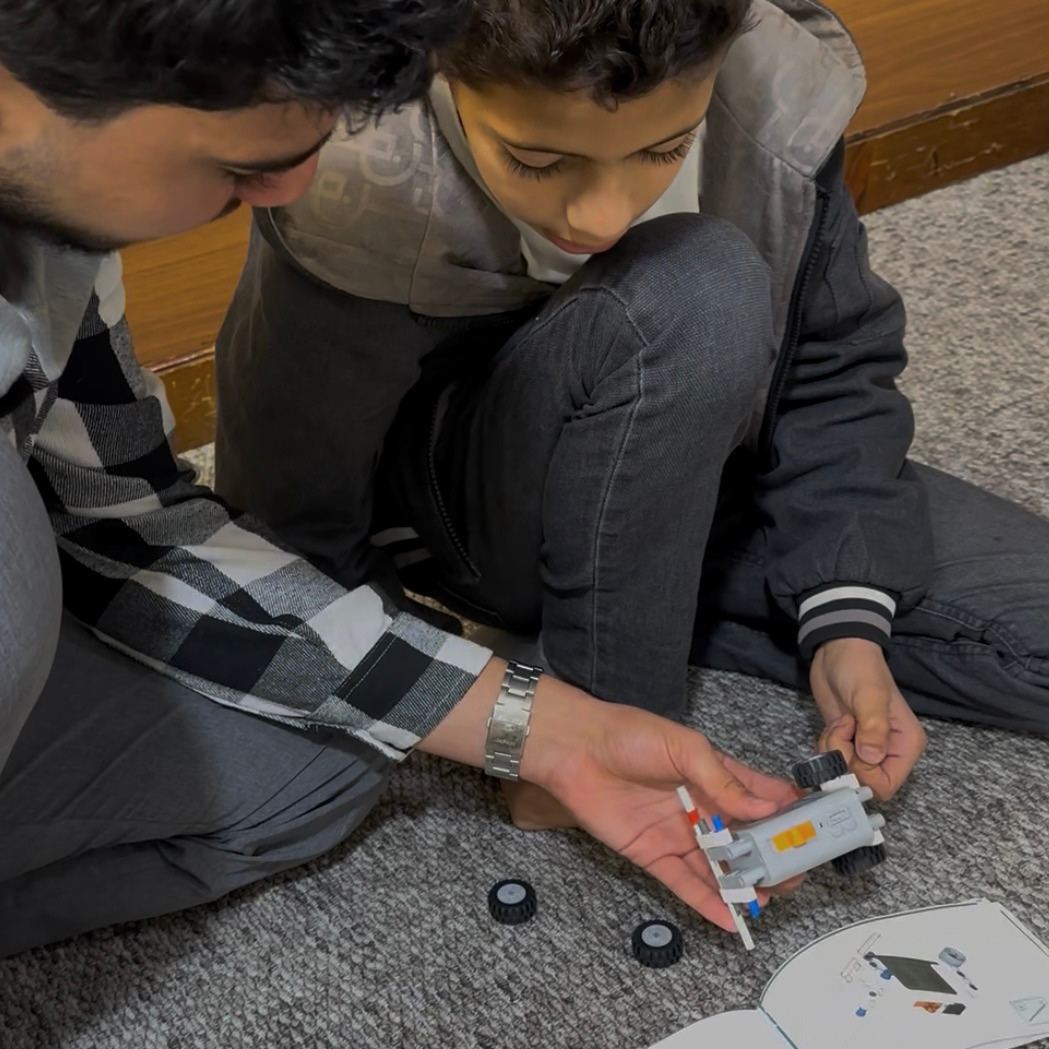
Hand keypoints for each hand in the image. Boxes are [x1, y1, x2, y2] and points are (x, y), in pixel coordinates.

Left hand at [522, 692, 803, 933]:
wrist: (574, 749)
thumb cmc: (628, 734)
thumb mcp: (683, 747)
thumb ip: (723, 780)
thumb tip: (764, 810)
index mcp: (715, 775)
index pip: (762, 798)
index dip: (789, 816)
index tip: (814, 833)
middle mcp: (702, 807)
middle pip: (747, 839)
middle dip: (772, 858)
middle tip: (793, 875)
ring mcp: (679, 834)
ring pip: (720, 867)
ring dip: (745, 885)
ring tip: (768, 900)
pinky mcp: (653, 855)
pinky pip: (686, 884)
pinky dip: (708, 903)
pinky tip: (731, 918)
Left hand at [809, 637, 926, 799]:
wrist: (838, 650)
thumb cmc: (860, 668)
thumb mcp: (870, 696)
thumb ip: (873, 729)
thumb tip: (871, 758)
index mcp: (905, 746)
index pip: (886, 785)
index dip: (863, 775)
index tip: (850, 748)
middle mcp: (888, 753)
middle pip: (862, 782)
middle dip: (844, 761)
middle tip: (839, 731)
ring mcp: (865, 749)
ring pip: (843, 774)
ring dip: (832, 753)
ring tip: (836, 724)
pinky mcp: (845, 744)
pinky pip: (832, 763)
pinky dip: (824, 750)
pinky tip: (830, 727)